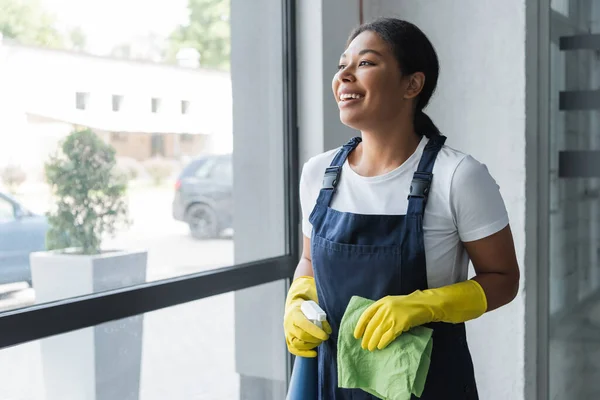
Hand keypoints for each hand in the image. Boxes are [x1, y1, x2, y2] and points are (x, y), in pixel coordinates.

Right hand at [284, 304, 331, 356]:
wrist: (293, 311)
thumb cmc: (305, 309)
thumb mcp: (313, 308)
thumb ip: (321, 318)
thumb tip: (328, 331)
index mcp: (295, 314)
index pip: (304, 324)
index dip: (315, 331)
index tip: (325, 335)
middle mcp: (289, 325)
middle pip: (301, 336)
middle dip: (315, 339)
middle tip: (324, 337)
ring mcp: (287, 334)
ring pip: (297, 345)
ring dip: (311, 345)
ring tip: (319, 341)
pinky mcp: (288, 341)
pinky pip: (294, 350)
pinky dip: (305, 353)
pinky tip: (314, 353)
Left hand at [354, 280, 487, 350]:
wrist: (427, 304)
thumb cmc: (410, 305)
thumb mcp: (394, 304)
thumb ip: (383, 311)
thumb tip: (372, 326)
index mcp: (382, 301)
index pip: (366, 314)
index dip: (360, 326)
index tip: (356, 335)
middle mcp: (385, 307)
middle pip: (372, 325)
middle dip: (366, 337)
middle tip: (363, 346)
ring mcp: (393, 315)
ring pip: (378, 331)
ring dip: (373, 341)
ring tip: (370, 348)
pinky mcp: (400, 322)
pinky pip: (388, 335)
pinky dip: (383, 342)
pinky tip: (380, 346)